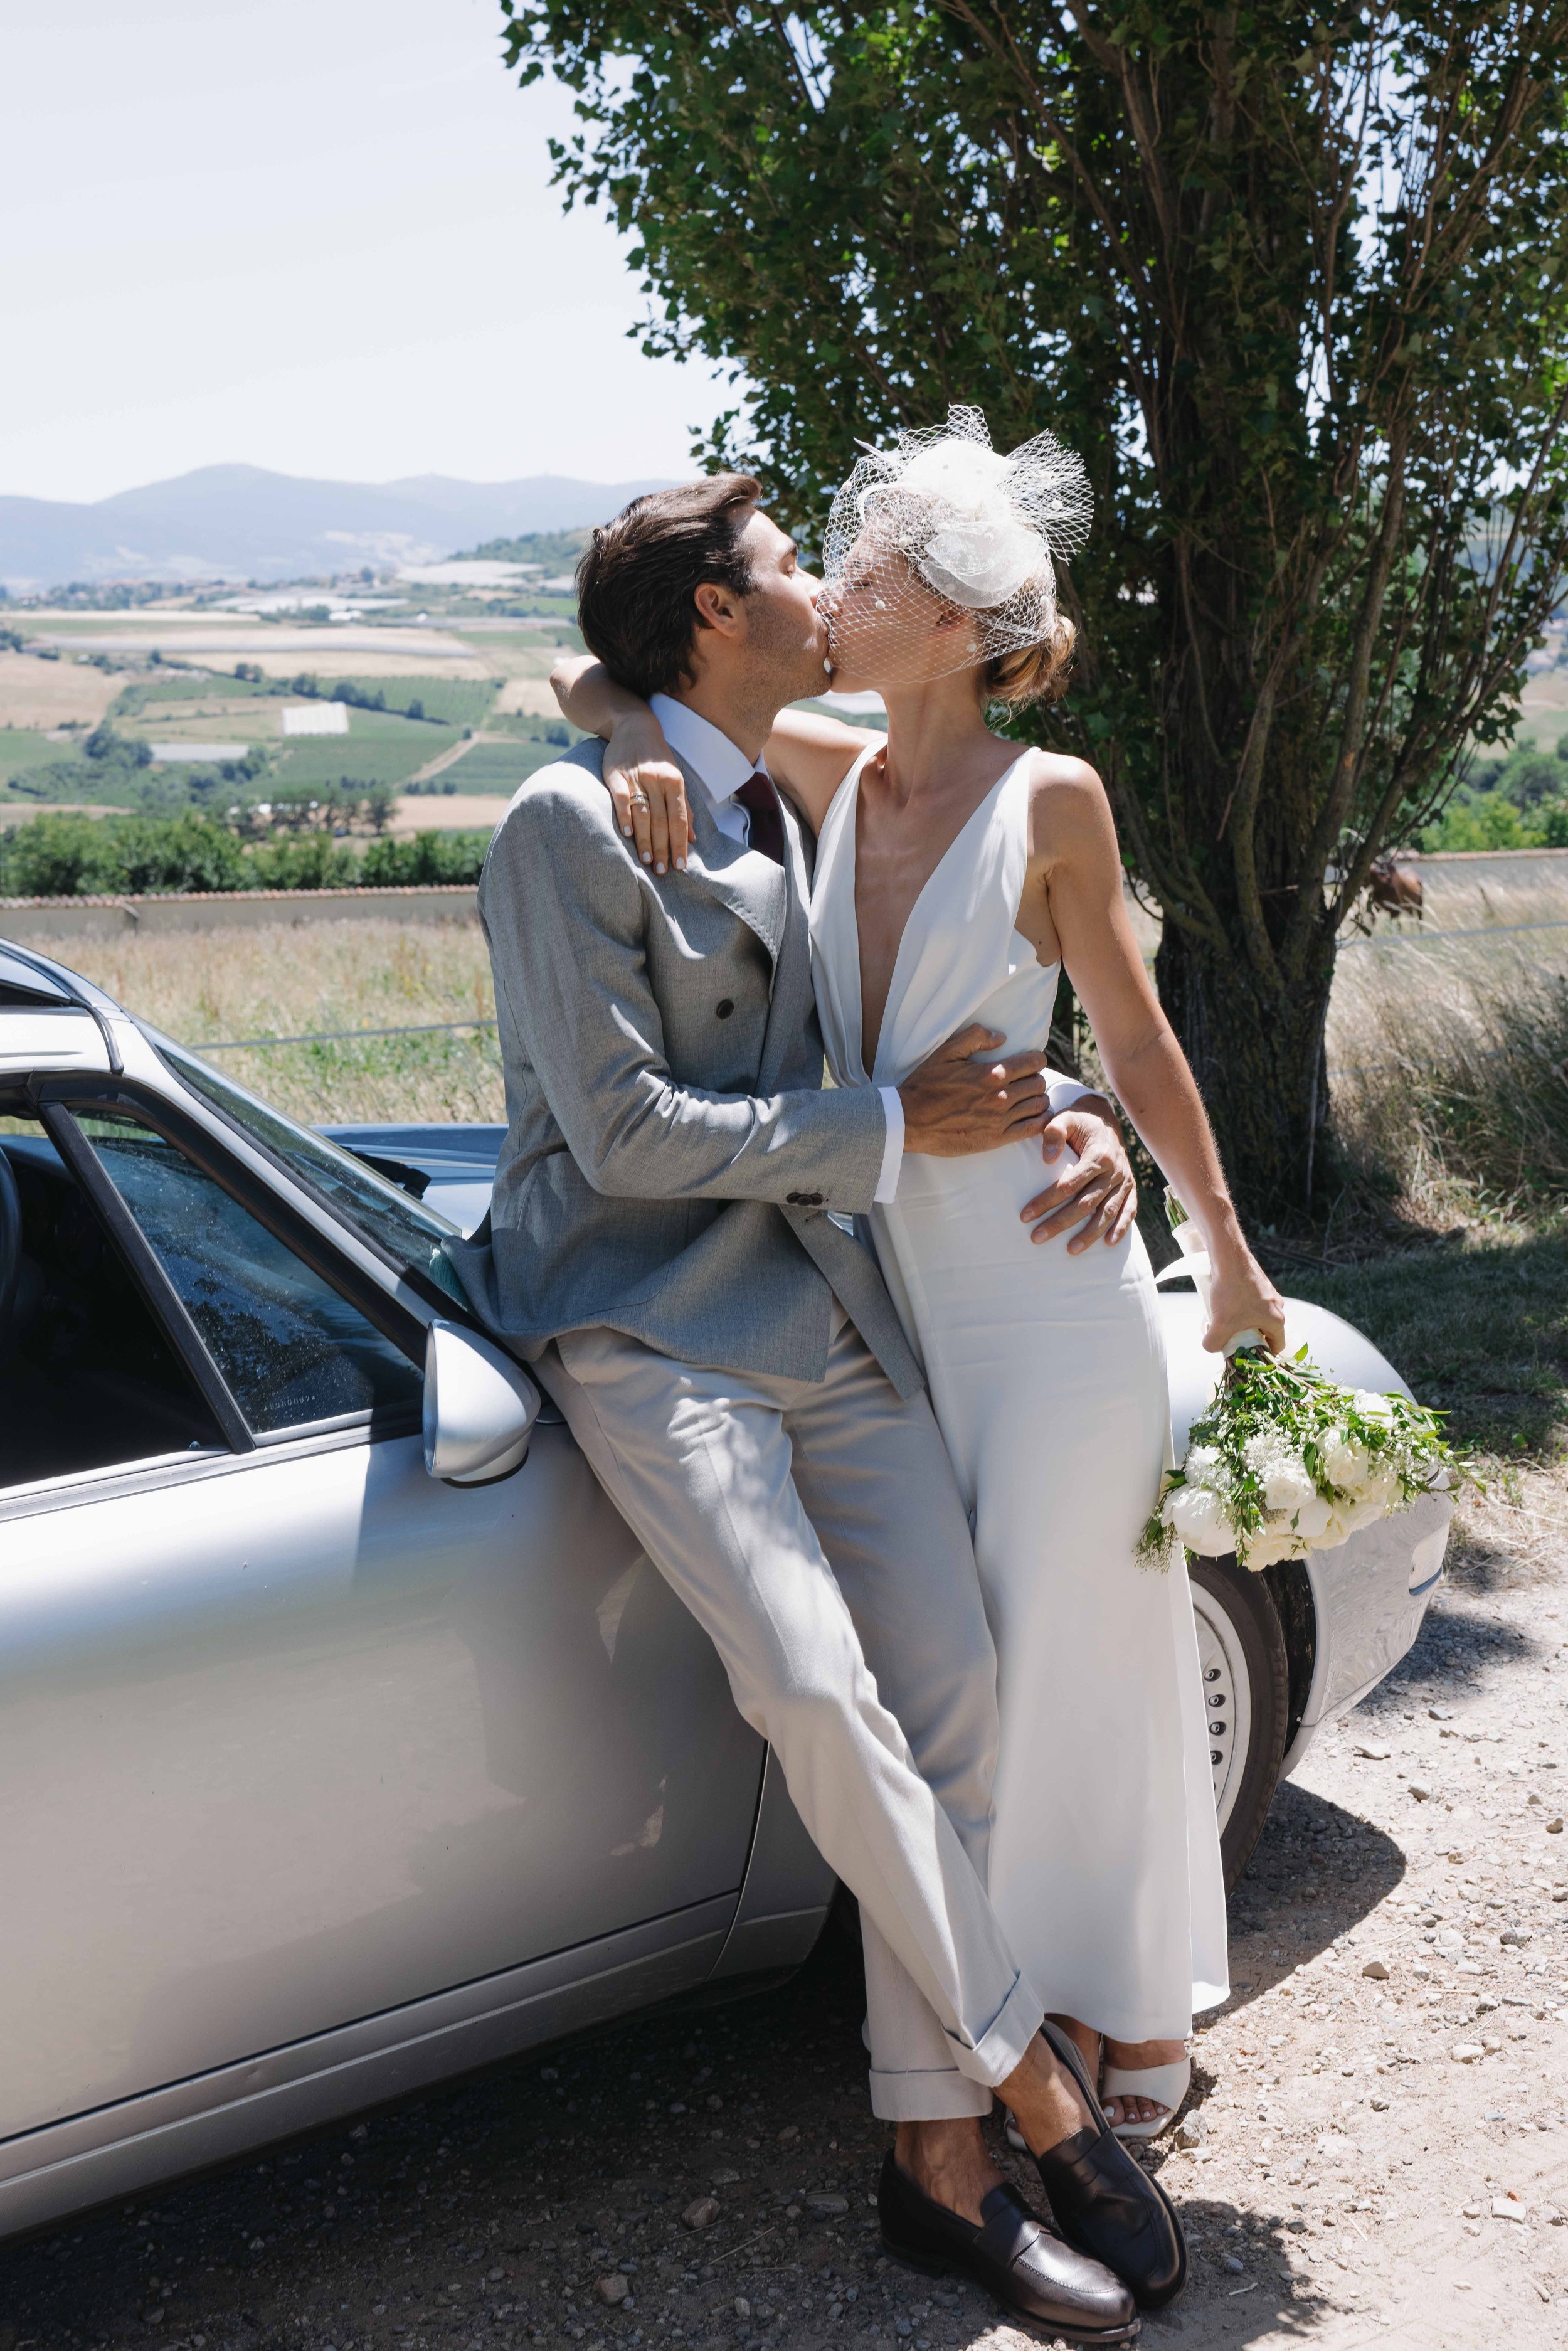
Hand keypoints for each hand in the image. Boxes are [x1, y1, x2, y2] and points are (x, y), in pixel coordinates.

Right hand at [605, 715, 690, 873]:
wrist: (635, 725)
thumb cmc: (659, 757)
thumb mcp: (676, 778)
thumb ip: (684, 807)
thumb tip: (692, 838)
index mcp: (675, 782)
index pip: (679, 819)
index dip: (680, 843)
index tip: (680, 865)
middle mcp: (657, 780)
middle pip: (661, 820)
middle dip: (663, 848)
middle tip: (662, 871)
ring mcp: (636, 776)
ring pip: (643, 813)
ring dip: (645, 839)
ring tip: (646, 861)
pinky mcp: (615, 774)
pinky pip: (621, 798)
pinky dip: (624, 816)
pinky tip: (626, 834)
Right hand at [899, 1025, 1051, 1156]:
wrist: (909, 1121)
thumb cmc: (926, 1085)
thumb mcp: (945, 1053)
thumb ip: (975, 1037)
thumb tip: (1002, 1037)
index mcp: (992, 1073)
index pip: (1034, 1062)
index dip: (1035, 1060)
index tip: (1029, 1062)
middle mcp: (1000, 1096)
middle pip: (1039, 1084)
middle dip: (1035, 1079)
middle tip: (1025, 1081)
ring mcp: (1000, 1120)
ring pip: (1039, 1106)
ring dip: (1037, 1100)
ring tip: (1027, 1099)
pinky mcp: (996, 1139)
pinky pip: (1032, 1129)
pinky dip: (1039, 1121)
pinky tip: (1032, 1117)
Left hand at [1019, 1096, 1136, 1250]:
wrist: (1104, 1118)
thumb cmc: (1079, 1122)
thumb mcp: (1065, 1118)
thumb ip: (1053, 1133)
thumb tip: (1046, 1159)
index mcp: (1098, 1155)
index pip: (1069, 1184)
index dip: (1046, 1200)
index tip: (1025, 1216)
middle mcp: (1114, 1171)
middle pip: (1085, 1203)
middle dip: (1060, 1222)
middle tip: (1037, 1237)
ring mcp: (1124, 1181)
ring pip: (1107, 1212)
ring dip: (1090, 1233)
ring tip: (1071, 1250)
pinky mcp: (1131, 1188)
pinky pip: (1129, 1210)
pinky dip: (1121, 1228)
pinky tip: (1108, 1244)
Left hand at [1203, 1242, 1286, 1356]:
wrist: (1228, 1257)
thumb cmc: (1231, 1292)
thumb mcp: (1220, 1325)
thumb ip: (1214, 1344)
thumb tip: (1211, 1348)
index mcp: (1277, 1320)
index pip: (1275, 1347)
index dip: (1261, 1355)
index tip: (1244, 1355)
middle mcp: (1277, 1307)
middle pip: (1263, 1332)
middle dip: (1245, 1337)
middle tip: (1228, 1337)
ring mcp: (1268, 1294)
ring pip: (1254, 1317)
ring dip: (1239, 1322)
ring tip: (1222, 1320)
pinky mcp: (1257, 1284)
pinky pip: (1249, 1304)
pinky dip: (1237, 1308)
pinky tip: (1222, 1305)